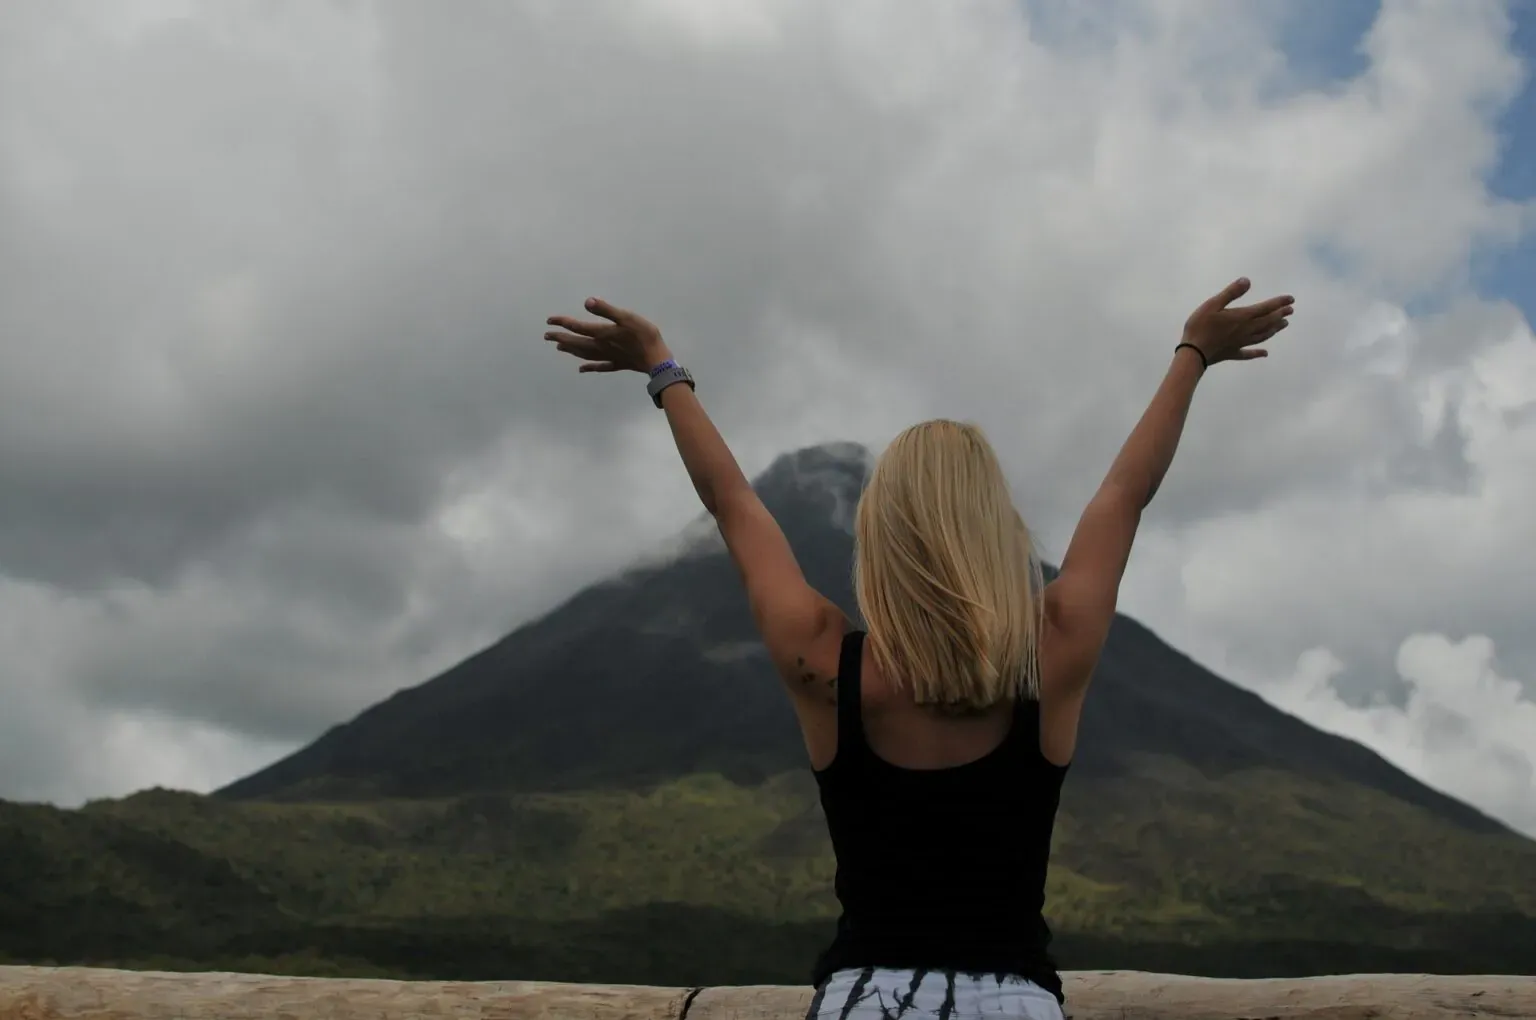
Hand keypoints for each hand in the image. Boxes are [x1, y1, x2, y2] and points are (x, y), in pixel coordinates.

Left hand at [544, 298, 671, 373]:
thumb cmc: (644, 335)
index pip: (577, 327)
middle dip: (561, 338)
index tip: (549, 320)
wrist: (657, 359)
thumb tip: (587, 302)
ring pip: (584, 354)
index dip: (562, 323)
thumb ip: (606, 310)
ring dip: (571, 350)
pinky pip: (599, 366)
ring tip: (559, 348)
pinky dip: (589, 367)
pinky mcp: (617, 364)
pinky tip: (581, 369)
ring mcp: (608, 357)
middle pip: (577, 342)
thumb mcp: (626, 317)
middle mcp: (601, 346)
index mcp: (602, 334)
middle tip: (547, 336)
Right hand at [1181, 278, 1293, 365]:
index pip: (1266, 308)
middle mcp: (1246, 330)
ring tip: (1283, 325)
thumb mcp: (1212, 304)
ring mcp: (1240, 343)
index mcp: (1242, 317)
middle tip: (1291, 310)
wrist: (1193, 352)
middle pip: (1267, 322)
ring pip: (1263, 335)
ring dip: (1274, 329)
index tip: (1291, 299)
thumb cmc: (1200, 326)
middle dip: (1280, 315)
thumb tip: (1247, 280)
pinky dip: (1258, 352)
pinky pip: (1248, 353)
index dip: (1279, 303)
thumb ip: (1231, 293)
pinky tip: (1265, 353)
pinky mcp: (1233, 352)